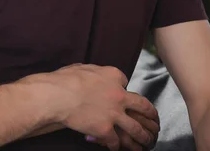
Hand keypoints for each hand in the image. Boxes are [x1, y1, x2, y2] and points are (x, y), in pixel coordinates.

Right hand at [43, 64, 159, 150]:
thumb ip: (91, 70)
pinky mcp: (105, 129)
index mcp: (112, 76)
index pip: (124, 82)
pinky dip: (116, 146)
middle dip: (150, 114)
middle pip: (142, 105)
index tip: (121, 93)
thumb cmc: (64, 79)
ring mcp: (114, 114)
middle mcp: (118, 95)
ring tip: (146, 141)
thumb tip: (89, 72)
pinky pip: (116, 141)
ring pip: (136, 128)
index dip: (123, 88)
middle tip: (153, 119)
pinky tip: (115, 148)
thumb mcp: (81, 67)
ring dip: (142, 136)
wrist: (56, 95)